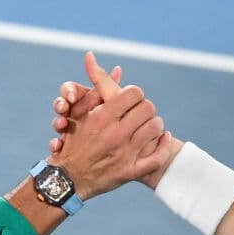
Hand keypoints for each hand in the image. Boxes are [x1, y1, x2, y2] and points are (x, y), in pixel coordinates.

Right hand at [51, 52, 171, 199]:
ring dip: (155, 124)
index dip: (135, 93)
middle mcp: (114, 134)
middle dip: (146, 108)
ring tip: (150, 125)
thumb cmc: (73, 142)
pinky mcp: (130, 172)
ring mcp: (124, 154)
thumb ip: (91, 86)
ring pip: (155, 129)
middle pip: (148, 109)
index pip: (133, 93)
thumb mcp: (79, 111)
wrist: (68, 178)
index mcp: (101, 117)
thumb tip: (92, 56)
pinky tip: (163, 138)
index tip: (131, 99)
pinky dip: (164, 145)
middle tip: (142, 112)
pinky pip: (158, 157)